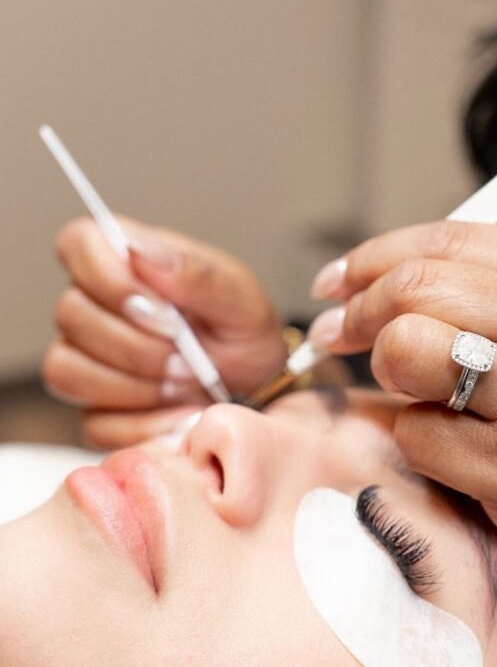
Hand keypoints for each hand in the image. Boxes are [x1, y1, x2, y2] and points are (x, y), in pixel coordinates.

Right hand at [43, 218, 286, 448]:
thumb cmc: (244, 334)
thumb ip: (195, 272)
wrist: (259, 391)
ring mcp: (87, 359)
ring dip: (136, 385)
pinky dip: (144, 423)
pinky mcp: (94, 411)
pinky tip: (179, 412)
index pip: (79, 242)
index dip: (108, 277)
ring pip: (68, 371)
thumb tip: (140, 252)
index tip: (160, 307)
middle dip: (137, 345)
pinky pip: (93, 421)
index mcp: (128, 262)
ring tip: (185, 383)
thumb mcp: (241, 298)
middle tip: (187, 357)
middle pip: (71, 315)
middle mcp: (96, 306)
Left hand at [308, 220, 496, 630]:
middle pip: (418, 287)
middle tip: (337, 334)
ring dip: (387, 370)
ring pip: (407, 350)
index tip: (336, 280)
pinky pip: (418, 435)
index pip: (449, 239)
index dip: (374, 256)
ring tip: (410, 388)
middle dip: (359, 310)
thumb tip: (384, 277)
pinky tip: (449, 447)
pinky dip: (414, 438)